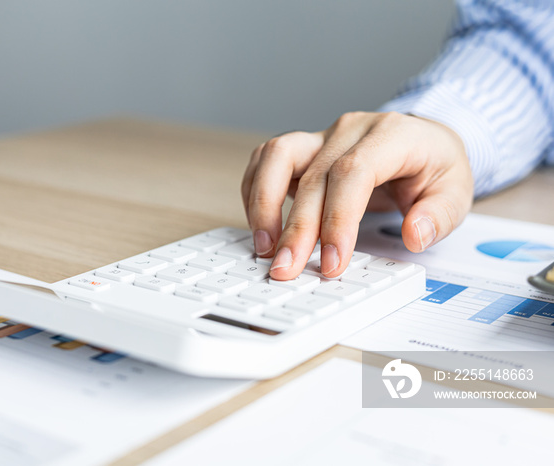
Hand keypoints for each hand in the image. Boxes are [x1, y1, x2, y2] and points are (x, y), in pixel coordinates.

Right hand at [241, 111, 472, 279]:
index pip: (354, 173)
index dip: (338, 219)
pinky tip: (259, 224)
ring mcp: (322, 136)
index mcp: (391, 135)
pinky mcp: (303, 149)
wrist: (420, 139)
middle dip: (297, 229)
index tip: (332, 262)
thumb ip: (439, 215)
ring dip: (263, 203)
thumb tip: (414, 235)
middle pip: (313, 175)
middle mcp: (350, 129)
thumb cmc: (434, 166)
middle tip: (287, 269)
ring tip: (264, 246)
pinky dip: (255, 191)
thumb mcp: (456, 191)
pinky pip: (266, 160)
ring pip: (276, 156)